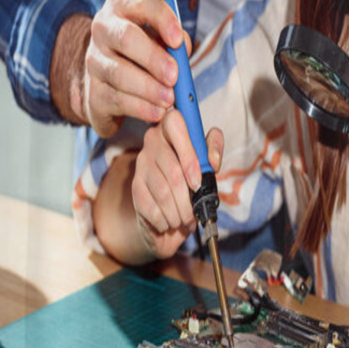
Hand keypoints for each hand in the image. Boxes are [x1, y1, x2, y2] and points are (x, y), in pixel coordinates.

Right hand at [83, 0, 191, 136]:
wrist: (111, 82)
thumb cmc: (145, 53)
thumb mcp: (163, 39)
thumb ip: (176, 41)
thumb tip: (182, 48)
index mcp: (123, 6)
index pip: (143, 3)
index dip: (162, 19)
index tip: (177, 40)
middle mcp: (104, 28)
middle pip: (126, 38)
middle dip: (153, 58)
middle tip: (174, 76)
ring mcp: (94, 60)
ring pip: (120, 72)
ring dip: (149, 88)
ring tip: (170, 99)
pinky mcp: (94, 91)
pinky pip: (117, 99)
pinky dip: (141, 108)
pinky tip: (157, 112)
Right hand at [131, 113, 224, 258]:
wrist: (169, 200)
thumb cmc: (193, 175)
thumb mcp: (208, 159)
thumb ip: (213, 150)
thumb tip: (213, 161)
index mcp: (172, 127)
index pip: (175, 124)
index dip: (188, 156)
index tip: (197, 183)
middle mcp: (153, 140)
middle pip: (173, 170)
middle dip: (187, 200)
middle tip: (194, 215)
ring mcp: (141, 162)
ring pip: (162, 191)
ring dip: (177, 213)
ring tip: (185, 221)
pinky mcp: (135, 184)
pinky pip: (149, 205)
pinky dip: (164, 220)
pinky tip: (169, 223)